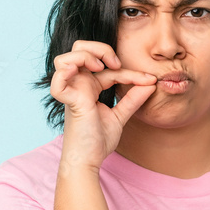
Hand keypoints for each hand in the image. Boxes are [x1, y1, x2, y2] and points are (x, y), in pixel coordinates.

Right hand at [50, 40, 156, 170]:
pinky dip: (65, 72)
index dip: (131, 72)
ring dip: (85, 56)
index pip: (110, 70)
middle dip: (98, 48)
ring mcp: (72, 92)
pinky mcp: (69, 101)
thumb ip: (133, 99)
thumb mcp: (120, 116)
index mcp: (90, 87)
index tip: (150, 80)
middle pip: (79, 49)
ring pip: (65, 58)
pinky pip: (58, 81)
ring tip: (101, 67)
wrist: (89, 160)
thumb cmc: (98, 141)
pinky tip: (85, 73)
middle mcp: (79, 86)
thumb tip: (151, 84)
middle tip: (116, 63)